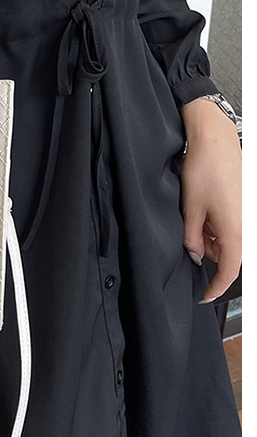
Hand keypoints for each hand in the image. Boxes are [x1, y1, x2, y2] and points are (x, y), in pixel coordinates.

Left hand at [179, 98, 241, 301]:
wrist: (215, 141)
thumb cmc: (205, 169)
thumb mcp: (190, 209)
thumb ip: (192, 238)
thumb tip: (194, 255)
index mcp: (236, 232)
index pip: (228, 271)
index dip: (215, 287)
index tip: (205, 294)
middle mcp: (246, 225)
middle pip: (227, 254)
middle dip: (207, 252)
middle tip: (188, 236)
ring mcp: (247, 215)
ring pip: (228, 239)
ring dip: (210, 236)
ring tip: (194, 214)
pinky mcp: (244, 205)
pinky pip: (230, 225)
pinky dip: (215, 224)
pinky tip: (202, 209)